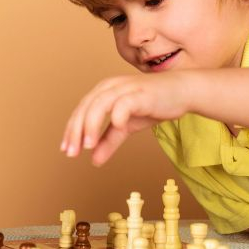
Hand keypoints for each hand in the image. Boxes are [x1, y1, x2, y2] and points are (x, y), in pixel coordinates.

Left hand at [61, 72, 192, 165]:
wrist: (181, 92)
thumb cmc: (152, 104)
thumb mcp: (127, 126)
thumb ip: (110, 141)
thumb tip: (93, 160)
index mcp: (103, 92)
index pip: (81, 111)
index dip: (71, 130)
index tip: (66, 150)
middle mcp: (111, 87)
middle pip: (86, 107)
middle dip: (76, 130)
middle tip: (72, 153)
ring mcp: (126, 88)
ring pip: (101, 104)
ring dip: (91, 124)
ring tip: (88, 145)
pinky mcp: (142, 93)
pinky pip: (126, 102)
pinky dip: (118, 114)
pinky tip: (115, 127)